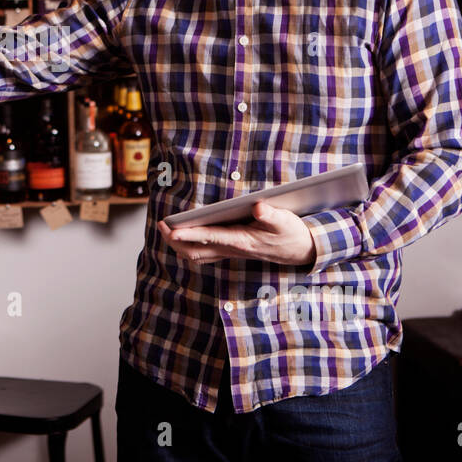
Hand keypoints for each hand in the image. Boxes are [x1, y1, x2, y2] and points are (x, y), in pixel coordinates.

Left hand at [158, 202, 316, 267]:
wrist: (300, 251)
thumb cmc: (290, 233)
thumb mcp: (285, 220)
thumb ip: (271, 214)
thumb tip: (258, 207)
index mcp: (243, 241)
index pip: (210, 237)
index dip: (189, 234)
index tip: (171, 230)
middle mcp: (233, 249)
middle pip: (197, 250)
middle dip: (176, 240)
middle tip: (161, 225)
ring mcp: (231, 252)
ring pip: (198, 254)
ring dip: (180, 245)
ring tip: (166, 230)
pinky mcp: (232, 250)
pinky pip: (205, 253)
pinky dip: (190, 245)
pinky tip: (183, 235)